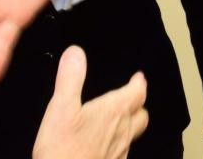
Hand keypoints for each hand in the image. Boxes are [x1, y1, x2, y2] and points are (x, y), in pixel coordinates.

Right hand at [33, 46, 147, 158]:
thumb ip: (70, 79)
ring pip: (132, 136)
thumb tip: (75, 54)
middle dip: (138, 105)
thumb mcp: (61, 108)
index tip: (138, 77)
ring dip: (129, 126)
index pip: (138, 92)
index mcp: (114, 112)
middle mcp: (122, 133)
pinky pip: (120, 154)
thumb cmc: (63, 152)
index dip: (139, 83)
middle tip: (133, 99)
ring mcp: (118, 153)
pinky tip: (103, 149)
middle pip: (141, 115)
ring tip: (120, 121)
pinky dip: (116, 146)